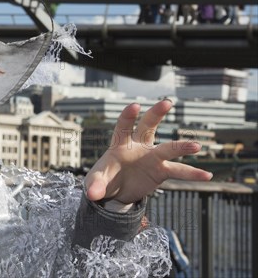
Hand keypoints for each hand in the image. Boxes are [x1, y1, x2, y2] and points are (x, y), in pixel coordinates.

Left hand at [85, 99, 212, 204]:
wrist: (116, 190)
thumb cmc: (105, 178)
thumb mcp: (97, 182)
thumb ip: (95, 186)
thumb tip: (90, 195)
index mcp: (120, 144)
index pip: (123, 127)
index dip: (128, 116)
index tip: (135, 106)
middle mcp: (138, 146)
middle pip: (147, 127)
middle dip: (156, 114)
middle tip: (167, 102)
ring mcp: (151, 157)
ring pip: (168, 149)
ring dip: (181, 147)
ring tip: (197, 146)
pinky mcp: (160, 171)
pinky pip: (178, 171)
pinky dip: (192, 174)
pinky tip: (207, 176)